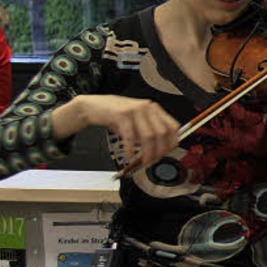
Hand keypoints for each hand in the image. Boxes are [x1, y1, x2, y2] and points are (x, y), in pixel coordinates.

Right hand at [59, 94, 179, 167]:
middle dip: (159, 151)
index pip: (172, 126)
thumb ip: (148, 133)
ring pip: (148, 136)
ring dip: (147, 152)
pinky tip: (129, 154)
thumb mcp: (137, 122)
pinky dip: (131, 148)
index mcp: (154, 109)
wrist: (93, 106)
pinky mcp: (121, 114)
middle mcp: (147, 107)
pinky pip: (130, 136)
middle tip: (153, 160)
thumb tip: (159, 151)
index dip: (172, 142)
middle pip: (162, 133)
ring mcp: (135, 109)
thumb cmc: (116, 116)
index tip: (167, 153)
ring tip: (142, 161)